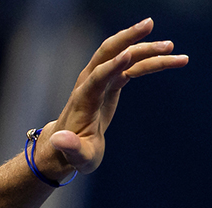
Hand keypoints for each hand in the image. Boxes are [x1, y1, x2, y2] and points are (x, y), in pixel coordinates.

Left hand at [39, 18, 188, 177]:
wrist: (66, 146)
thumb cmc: (72, 153)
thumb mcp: (75, 155)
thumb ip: (70, 148)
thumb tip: (61, 140)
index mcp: (83, 100)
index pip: (96, 78)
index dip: (111, 66)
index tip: (127, 55)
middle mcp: (89, 85)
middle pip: (107, 54)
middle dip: (127, 38)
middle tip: (148, 24)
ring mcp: (100, 82)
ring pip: (124, 57)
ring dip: (147, 50)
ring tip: (173, 47)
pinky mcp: (110, 84)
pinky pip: (132, 67)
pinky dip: (150, 62)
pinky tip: (172, 59)